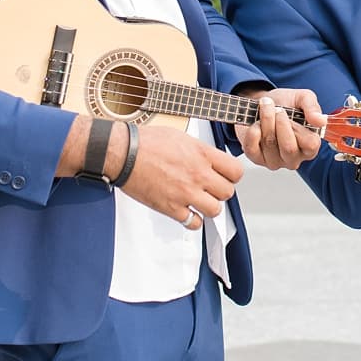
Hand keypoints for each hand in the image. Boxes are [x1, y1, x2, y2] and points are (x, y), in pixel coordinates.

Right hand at [119, 124, 245, 229]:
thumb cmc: (146, 142)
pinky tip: (186, 211)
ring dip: (209, 207)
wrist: (124, 154)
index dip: (232, 175)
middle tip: (211, 188)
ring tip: (199, 201)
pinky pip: (193, 223)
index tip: (226, 176)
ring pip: (215, 210)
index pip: (236, 171)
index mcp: (202, 154)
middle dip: (220, 191)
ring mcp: (185, 193)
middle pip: (228, 192)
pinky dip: (192, 220)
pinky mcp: (171, 208)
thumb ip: (200, 150)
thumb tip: (211, 159)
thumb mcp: (181, 137)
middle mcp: (197, 174)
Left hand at [235, 86, 325, 170]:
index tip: (288, 113)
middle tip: (276, 108)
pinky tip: (256, 124)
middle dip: (279, 123)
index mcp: (310, 146)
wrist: (262, 103)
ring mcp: (275, 161)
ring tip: (265, 109)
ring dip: (265, 121)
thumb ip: (313, 107)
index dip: (298, 128)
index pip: (311, 144)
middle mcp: (293, 158)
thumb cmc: (284, 104)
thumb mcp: (302, 98)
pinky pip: (252, 148)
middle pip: (289, 148)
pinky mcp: (256, 159)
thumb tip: (320, 121)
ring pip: (270, 144)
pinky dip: (253, 131)